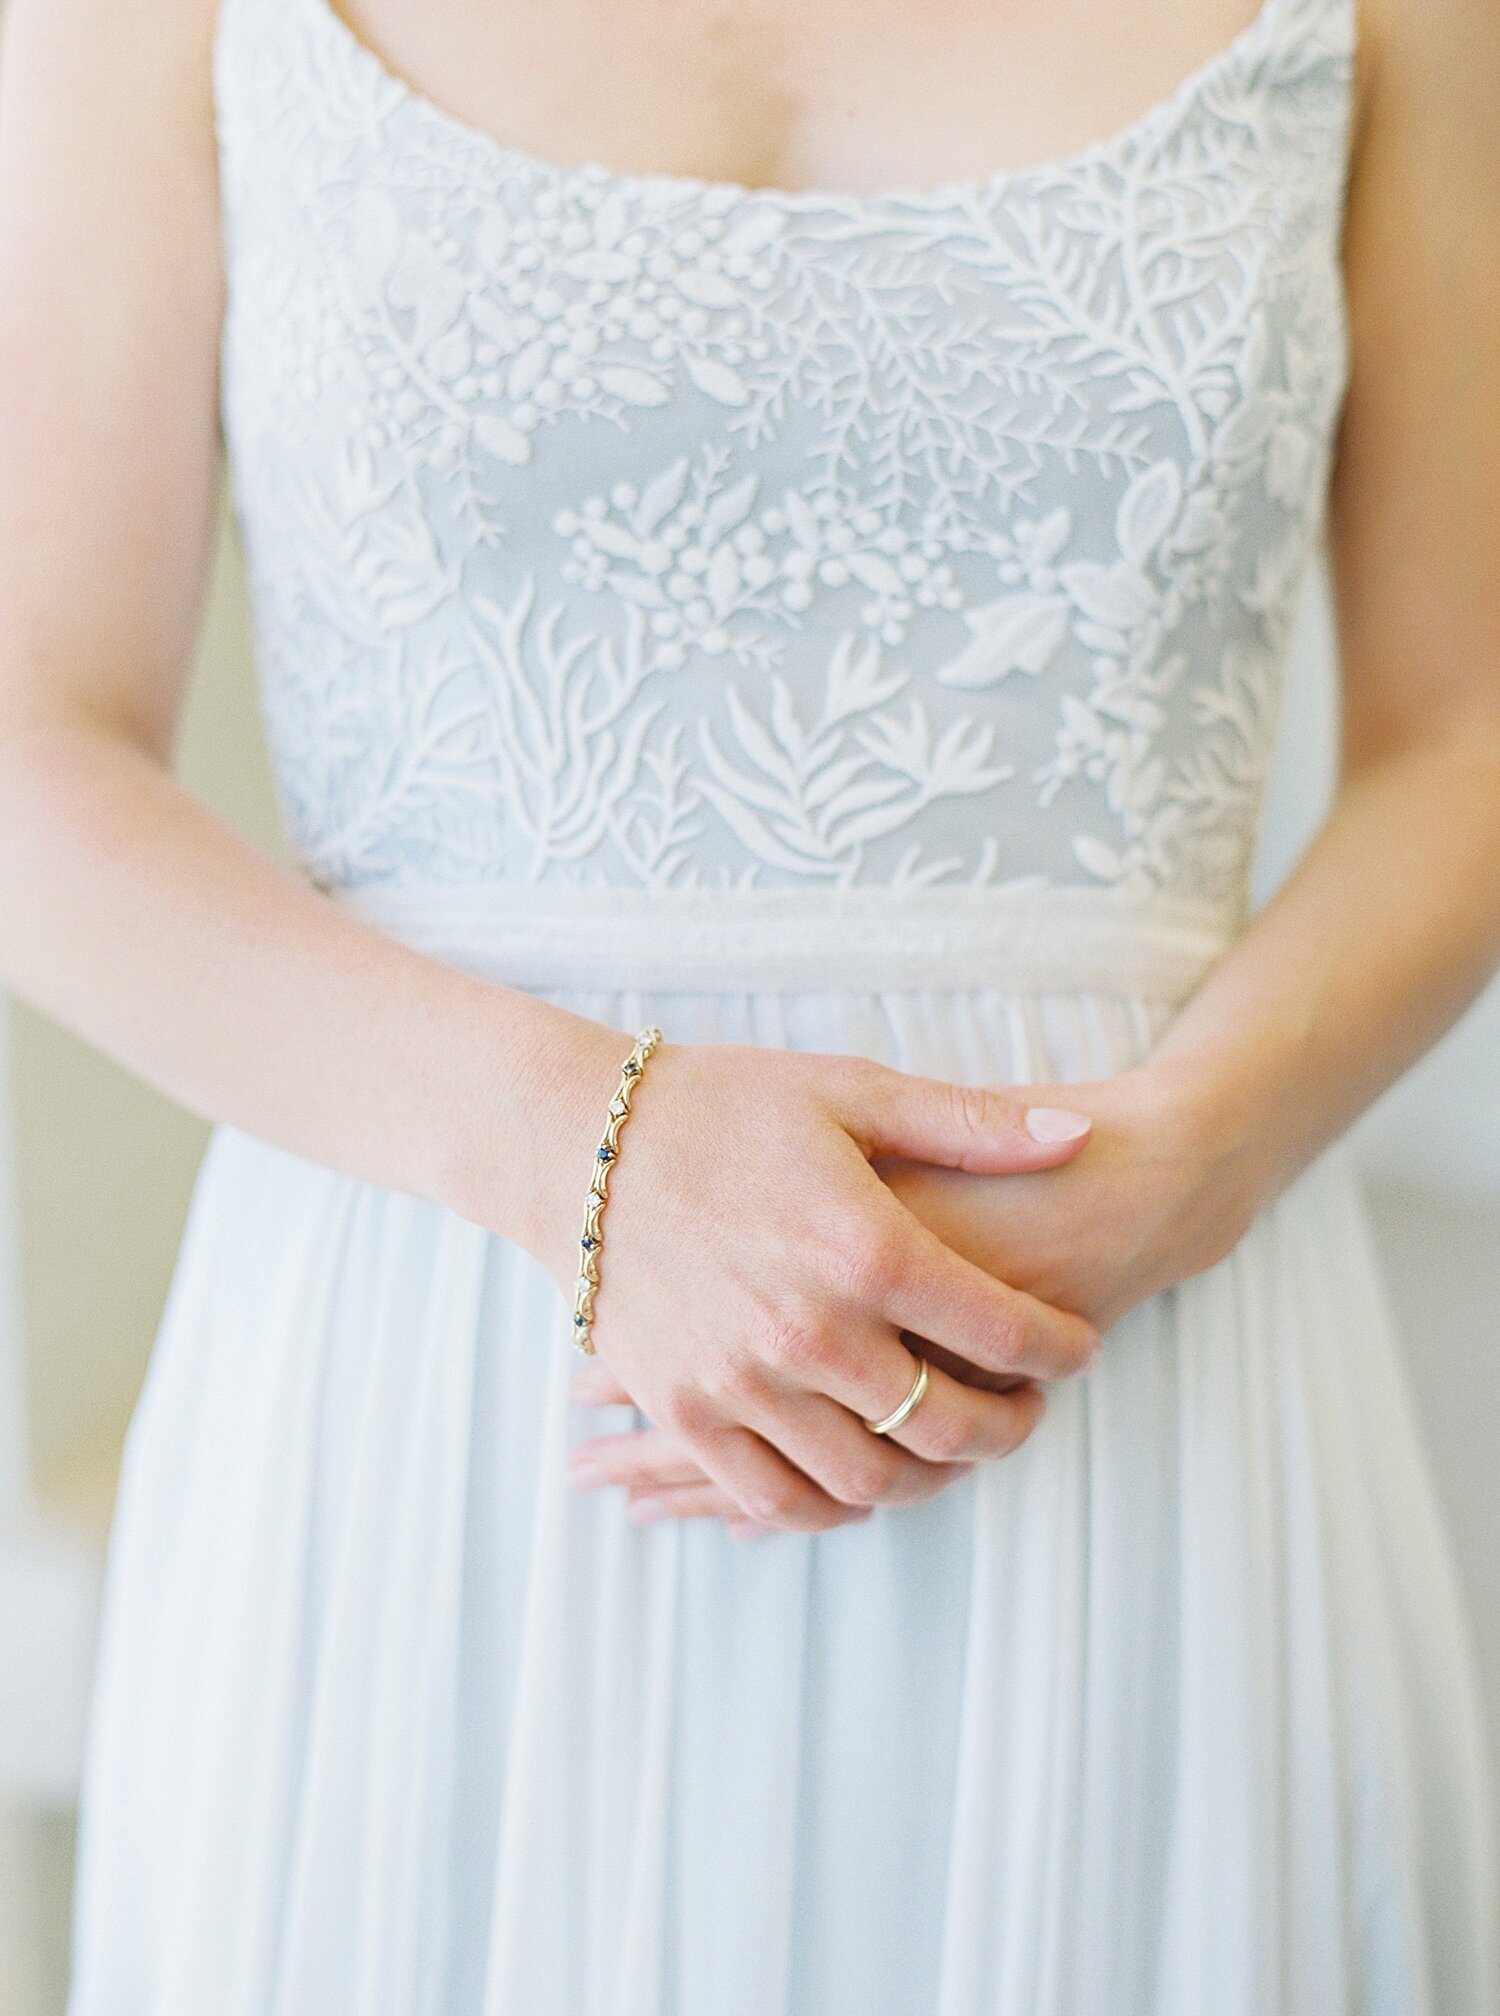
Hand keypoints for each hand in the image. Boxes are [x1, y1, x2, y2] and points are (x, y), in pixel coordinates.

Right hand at [565, 1054, 1267, 1530]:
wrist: (575, 1141)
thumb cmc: (721, 1105)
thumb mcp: (851, 1092)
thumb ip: (970, 1126)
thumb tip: (1081, 1137)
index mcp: (867, 1248)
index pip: (1004, 1331)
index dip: (1060, 1349)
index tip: (1076, 1348)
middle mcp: (811, 1330)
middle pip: (949, 1425)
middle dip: (1010, 1428)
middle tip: (1027, 1409)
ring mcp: (743, 1382)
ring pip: (869, 1479)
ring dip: (930, 1479)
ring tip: (951, 1447)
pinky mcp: (686, 1410)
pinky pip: (773, 1497)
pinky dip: (831, 1505)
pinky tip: (860, 1477)